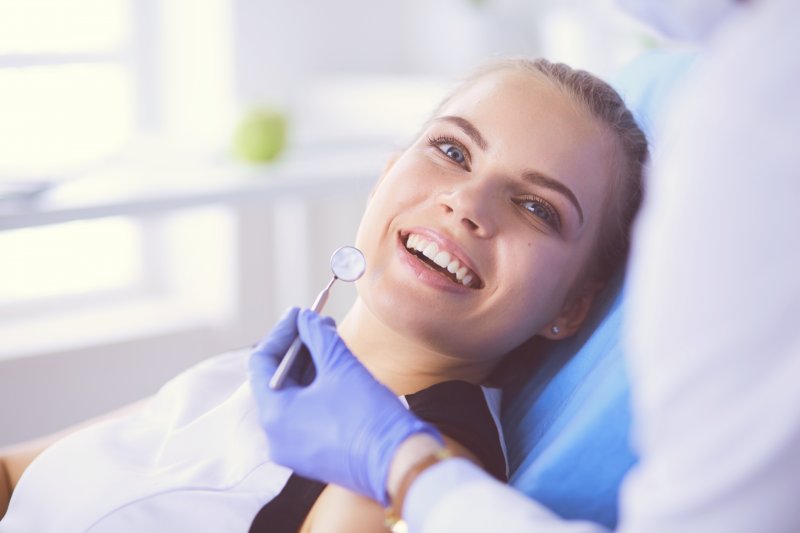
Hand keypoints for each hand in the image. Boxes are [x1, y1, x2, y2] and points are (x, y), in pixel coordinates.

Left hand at [248, 308, 442, 504]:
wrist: (397, 463)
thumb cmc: (368, 416)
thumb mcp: (340, 367)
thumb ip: (318, 336)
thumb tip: (305, 318)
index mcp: (274, 414)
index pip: (262, 362)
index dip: (281, 332)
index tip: (300, 313)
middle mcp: (276, 436)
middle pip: (277, 380)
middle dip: (299, 348)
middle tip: (319, 323)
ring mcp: (293, 449)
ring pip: (293, 397)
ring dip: (309, 367)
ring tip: (331, 342)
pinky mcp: (312, 455)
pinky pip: (304, 415)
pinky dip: (315, 390)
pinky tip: (334, 370)